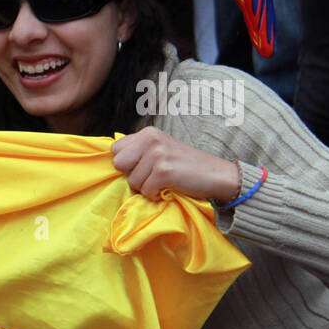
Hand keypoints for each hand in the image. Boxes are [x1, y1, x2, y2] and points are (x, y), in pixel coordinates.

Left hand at [111, 127, 240, 201]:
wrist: (216, 175)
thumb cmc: (184, 166)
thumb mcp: (160, 150)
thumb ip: (138, 151)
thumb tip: (112, 161)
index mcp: (148, 133)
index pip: (116, 149)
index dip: (127, 163)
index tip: (144, 166)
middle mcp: (151, 139)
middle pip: (118, 163)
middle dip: (132, 174)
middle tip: (152, 175)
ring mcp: (158, 154)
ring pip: (132, 181)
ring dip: (146, 187)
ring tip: (164, 181)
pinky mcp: (164, 171)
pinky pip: (145, 191)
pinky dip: (155, 195)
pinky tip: (168, 188)